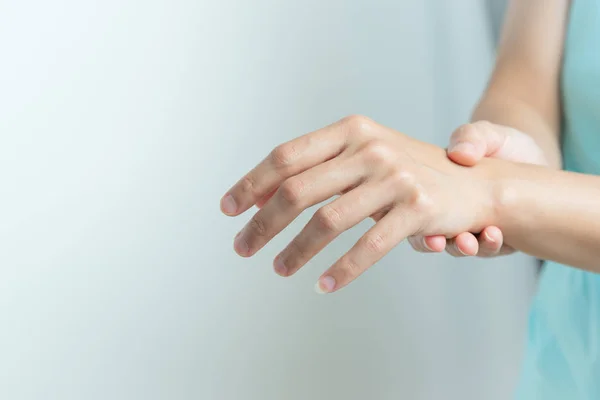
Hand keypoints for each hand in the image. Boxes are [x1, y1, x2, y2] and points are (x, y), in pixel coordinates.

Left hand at [220, 116, 495, 292]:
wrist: (475, 182)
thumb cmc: (408, 173)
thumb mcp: (363, 158)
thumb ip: (318, 170)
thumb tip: (262, 197)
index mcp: (351, 131)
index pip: (286, 156)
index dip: (252, 183)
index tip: (229, 209)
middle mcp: (370, 148)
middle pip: (297, 190)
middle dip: (262, 224)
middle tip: (242, 248)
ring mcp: (395, 176)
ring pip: (327, 221)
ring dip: (295, 250)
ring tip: (278, 268)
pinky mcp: (417, 207)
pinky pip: (368, 246)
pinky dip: (341, 269)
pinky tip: (323, 285)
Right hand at [411, 121, 548, 257]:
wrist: (537, 160)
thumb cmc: (503, 146)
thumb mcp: (487, 135)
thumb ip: (472, 138)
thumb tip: (460, 153)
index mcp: (432, 189)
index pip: (409, 208)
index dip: (406, 218)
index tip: (408, 219)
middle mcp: (447, 213)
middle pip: (428, 237)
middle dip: (431, 242)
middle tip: (437, 241)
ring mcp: (470, 228)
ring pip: (457, 248)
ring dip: (461, 248)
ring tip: (470, 241)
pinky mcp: (495, 239)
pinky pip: (487, 249)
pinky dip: (488, 245)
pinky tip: (494, 234)